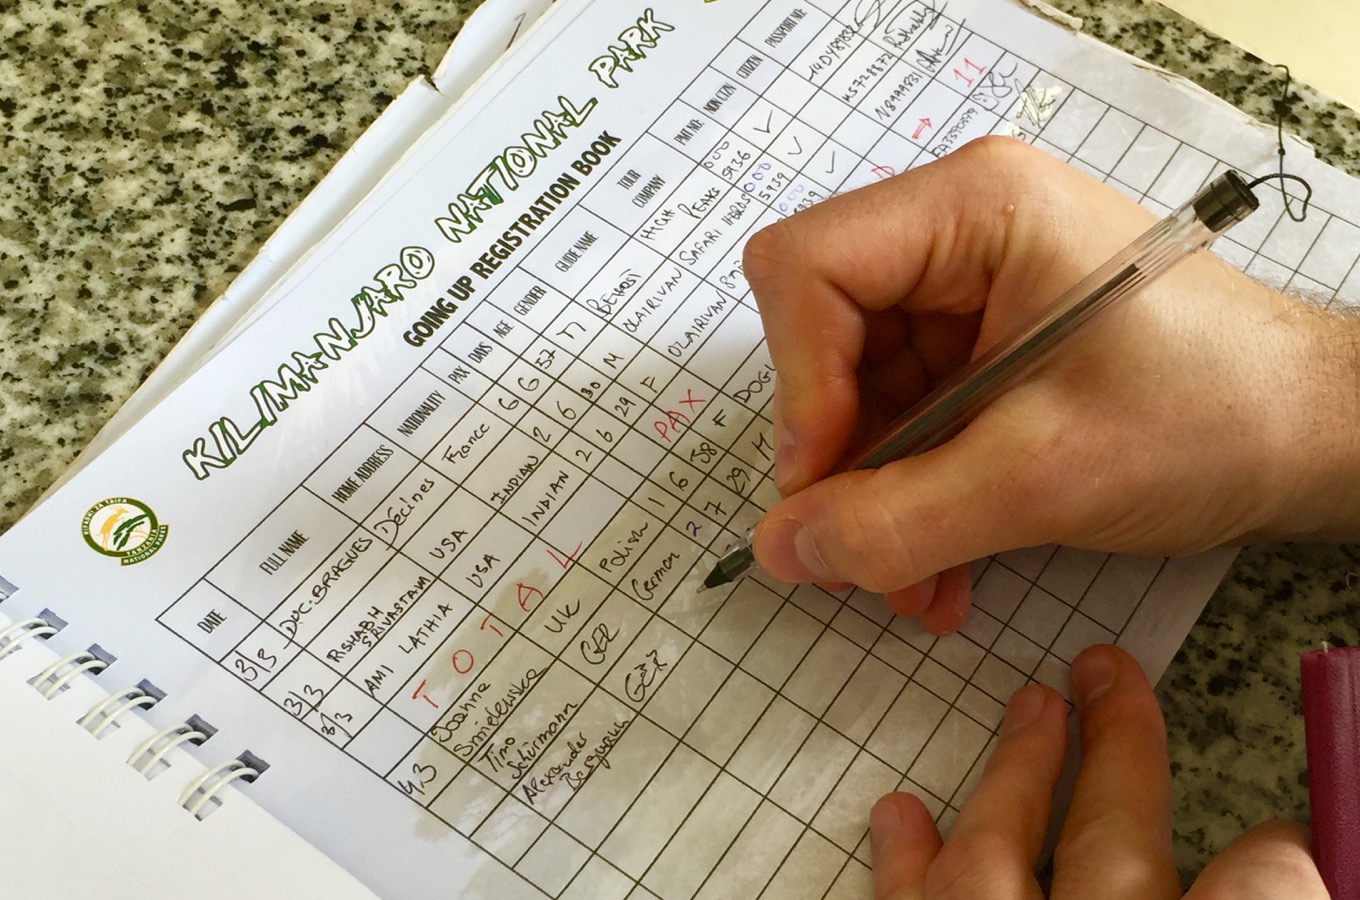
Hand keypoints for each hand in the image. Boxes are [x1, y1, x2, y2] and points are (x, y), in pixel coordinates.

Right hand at [746, 137, 1359, 632]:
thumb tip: (778, 552)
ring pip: (858, 394)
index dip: (798, 381)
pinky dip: (912, 497)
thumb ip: (897, 522)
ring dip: (876, 499)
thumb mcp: (1041, 479)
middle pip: (823, 337)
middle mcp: (957, 235)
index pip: (807, 268)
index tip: (824, 484)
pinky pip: (906, 420)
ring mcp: (968, 292)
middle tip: (858, 552)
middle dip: (838, 457)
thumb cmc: (1211, 418)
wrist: (1315, 439)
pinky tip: (942, 566)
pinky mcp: (983, 349)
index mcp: (973, 210)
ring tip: (917, 583)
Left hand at [870, 644, 1326, 897]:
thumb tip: (1286, 860)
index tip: (1279, 833)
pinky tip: (898, 815)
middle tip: (1113, 674)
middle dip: (1120, 752)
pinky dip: (904, 863)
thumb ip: (1248, 894)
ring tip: (1029, 707)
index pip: (1261, 888)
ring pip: (996, 854)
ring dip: (1013, 775)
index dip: (1273, 854)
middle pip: (1115, 843)